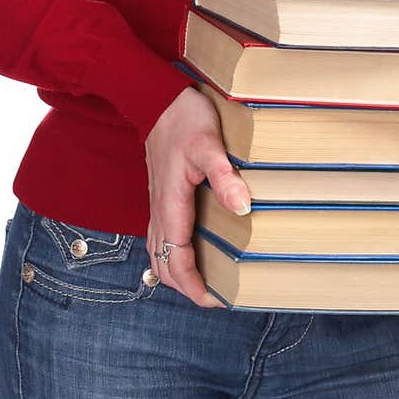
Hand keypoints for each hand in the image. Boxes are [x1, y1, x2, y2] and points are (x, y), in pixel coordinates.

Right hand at [143, 85, 250, 307]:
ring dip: (178, 272)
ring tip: (207, 280)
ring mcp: (156, 203)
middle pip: (163, 265)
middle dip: (187, 287)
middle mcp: (159, 210)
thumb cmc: (182, 118)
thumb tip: (242, 208)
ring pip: (159, 253)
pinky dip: (173, 253)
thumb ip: (224, 177)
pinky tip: (192, 249)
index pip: (176, 262)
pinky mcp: (159, 195)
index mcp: (171, 205)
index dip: (195, 288)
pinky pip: (160, 236)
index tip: (218, 300)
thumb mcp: (209, 145)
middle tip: (217, 295)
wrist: (155, 98)